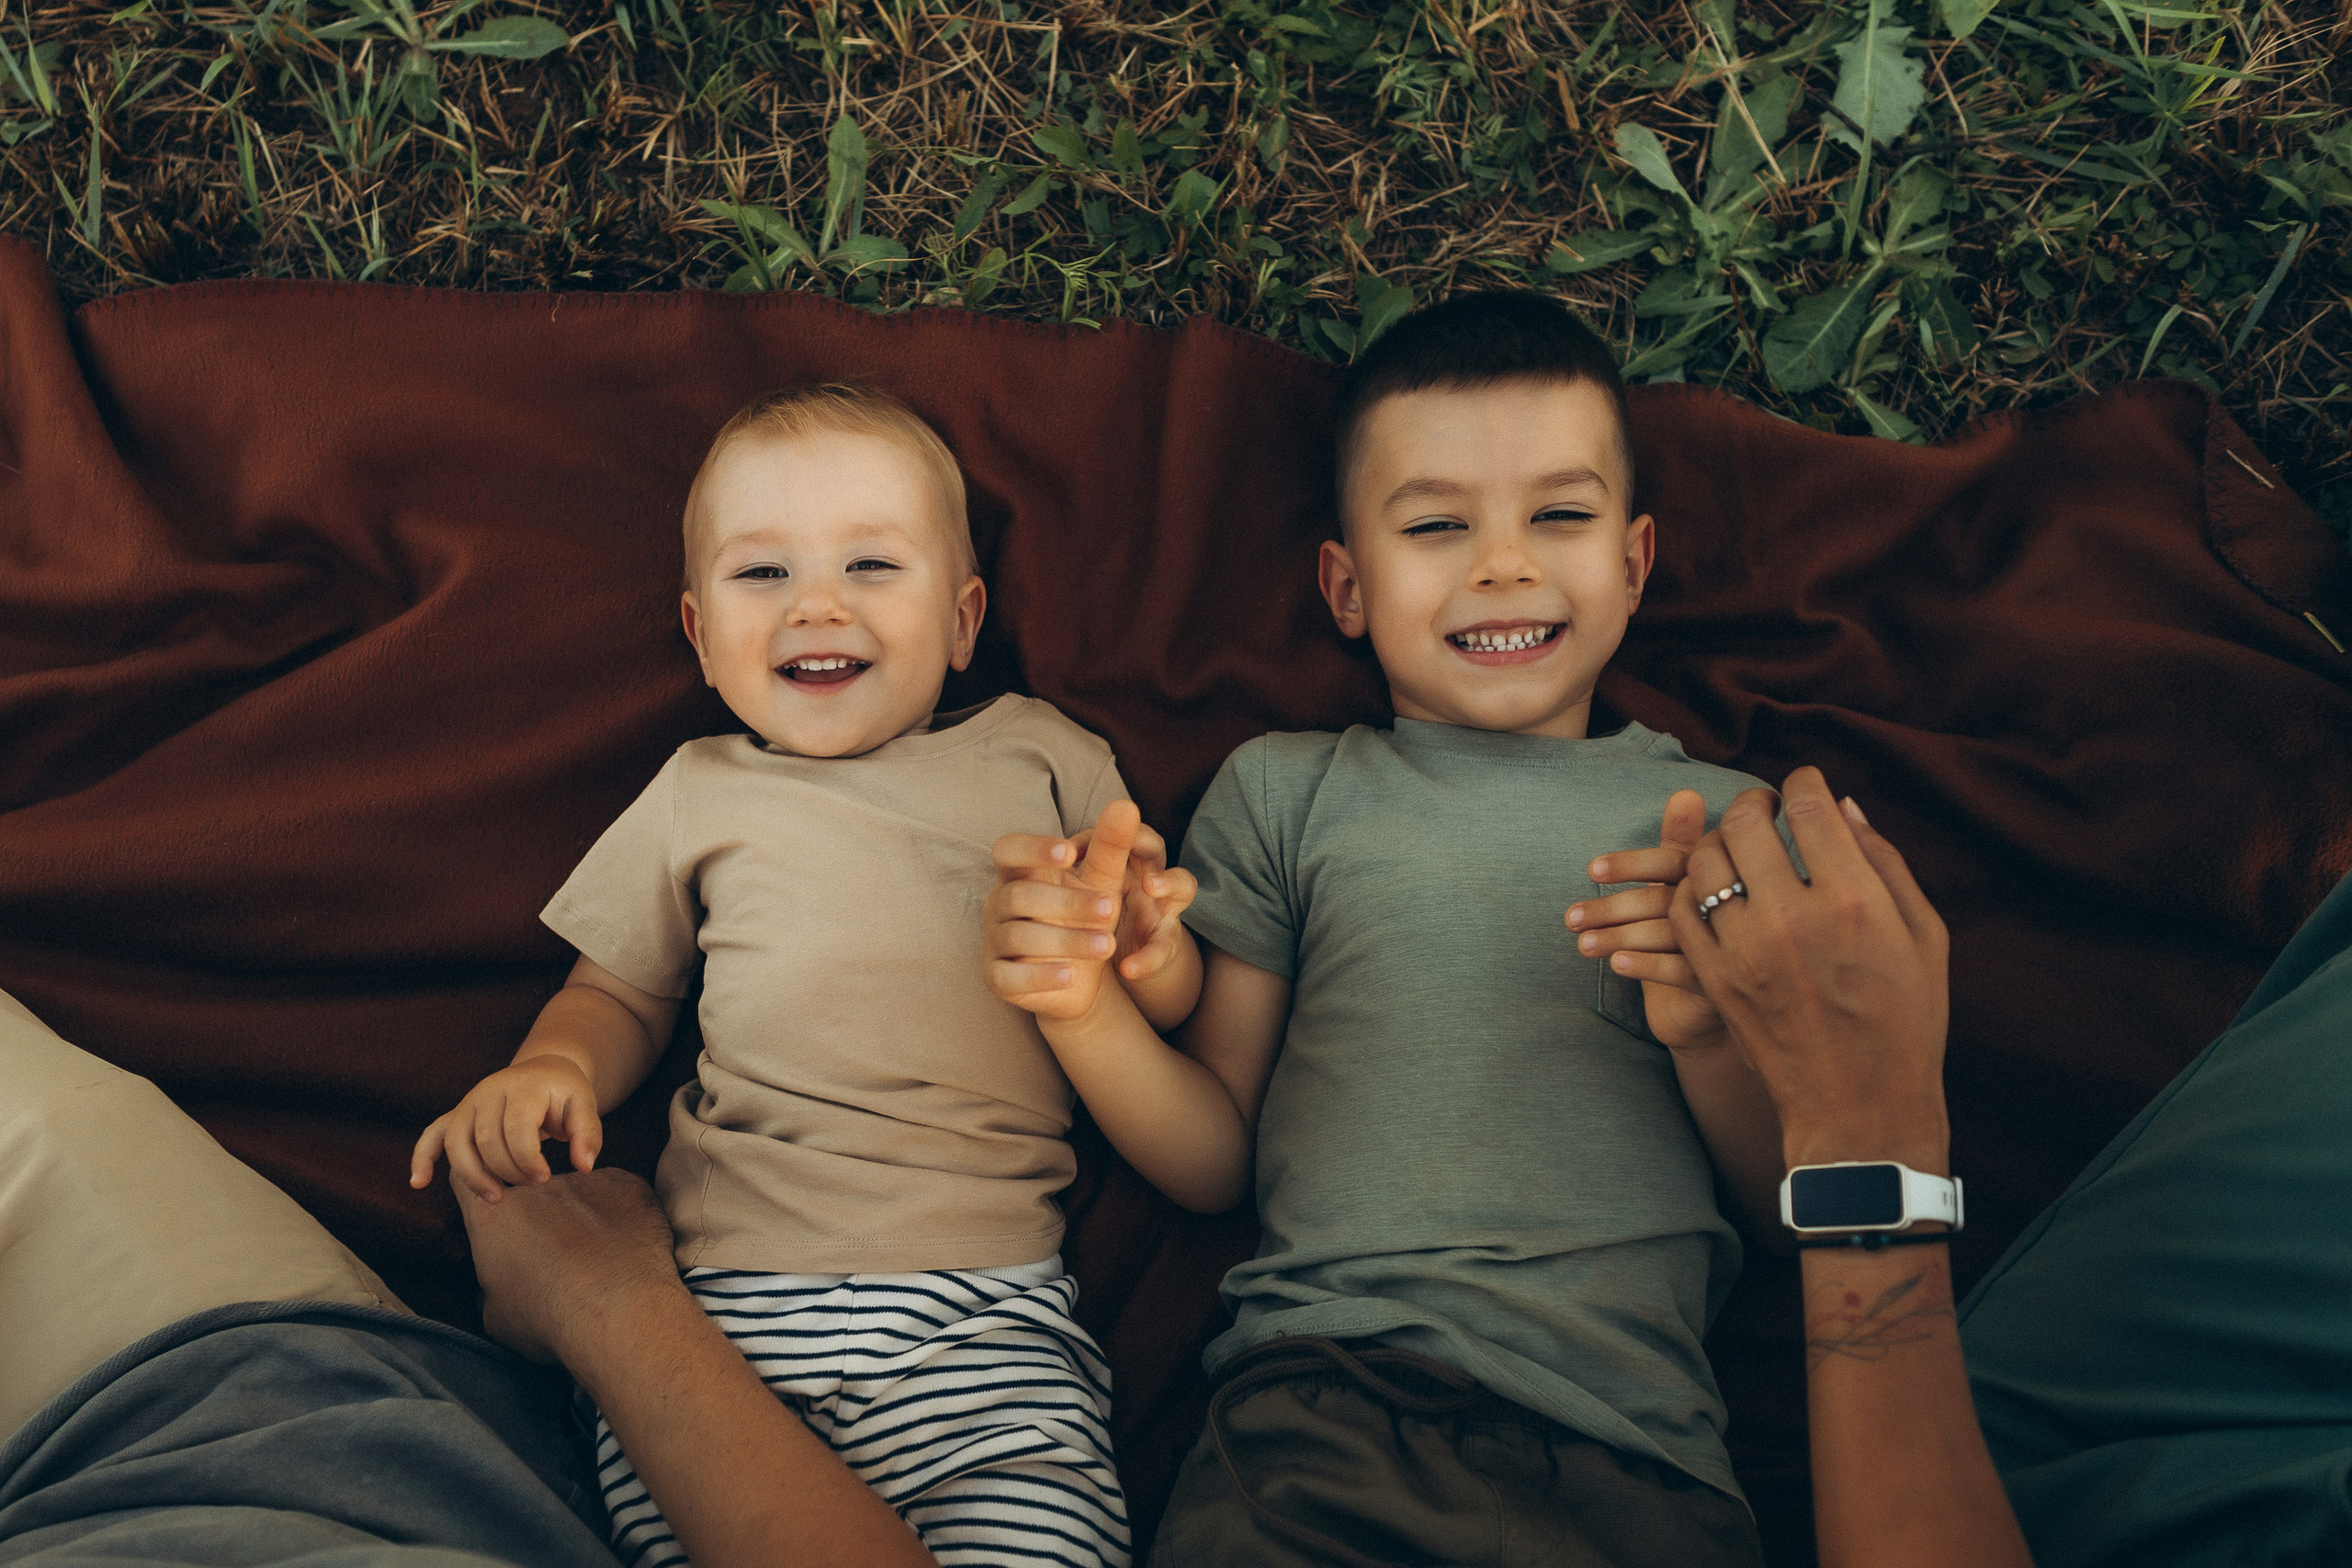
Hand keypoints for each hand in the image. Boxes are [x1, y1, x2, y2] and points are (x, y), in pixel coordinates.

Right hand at [410, 1054, 602, 1202]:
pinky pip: (432, 1133)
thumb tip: (584, 1166)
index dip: (527, 1159)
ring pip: (456, 1141)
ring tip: (495, 1199)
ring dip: (471, 1174)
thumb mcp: (585, 1105)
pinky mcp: (458, 1113)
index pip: (516, 1127)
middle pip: (485, 1139)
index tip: (544, 1179)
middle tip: (530, 1186)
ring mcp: (469, 1101)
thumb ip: (588, 1134)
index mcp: (523, 1086)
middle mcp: (490, 1090)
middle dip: (506, 1170)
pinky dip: (422, 1157)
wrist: (545, 1070)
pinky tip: (419, 1183)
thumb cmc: (565, 1093)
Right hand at [451, 1165, 680, 1365]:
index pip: (469, 1180)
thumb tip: (492, 1289)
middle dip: (540, 1219)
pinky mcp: (626, 1183)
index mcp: (495, 1216)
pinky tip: (626, 1251)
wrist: (620, 1312)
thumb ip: (492, 1288)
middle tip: (558, 1259)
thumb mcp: (499, 1318)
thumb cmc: (554, 1321)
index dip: (481, 1194)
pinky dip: (621, 1218)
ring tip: (600, 1262)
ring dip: (583, 1220)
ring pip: (578, 1196)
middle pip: (531, 1193)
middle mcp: (537, 1186)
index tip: (495, 1216)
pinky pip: (618, 1196)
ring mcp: (585, 1180)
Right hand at [984, 800, 1188, 1021]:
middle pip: (1020, 896)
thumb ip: (1110, 845)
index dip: (1033, 848)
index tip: (1070, 852)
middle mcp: (998, 905)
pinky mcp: (996, 978)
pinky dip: (1040, 976)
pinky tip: (1071, 975)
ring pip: (1019, 937)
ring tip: (1108, 945)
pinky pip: (1009, 977)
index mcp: (1018, 874)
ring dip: (1066, 940)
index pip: (1007, 851)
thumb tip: (1126, 804)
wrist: (1079, 978)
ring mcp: (993, 942)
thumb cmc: (1084, 917)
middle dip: (1068, 902)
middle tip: (1111, 908)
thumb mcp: (1103, 882)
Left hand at [1567, 789, 1726, 1050]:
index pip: (1673, 861)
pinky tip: (1615, 966)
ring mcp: (1728, 948)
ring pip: (1668, 936)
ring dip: (1619, 938)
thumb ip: (1680, 840)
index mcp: (1716, 874)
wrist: (1719, 995)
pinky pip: (1682, 973)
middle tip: (1570, 918)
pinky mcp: (1723, 984)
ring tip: (1581, 945)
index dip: (1632, 864)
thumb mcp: (1683, 882)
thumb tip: (1685, 794)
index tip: (1590, 870)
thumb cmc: (1695, 927)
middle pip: (1664, 900)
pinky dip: (1646, 967)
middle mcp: (1728, 907)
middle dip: (1612, 908)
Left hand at [1667, 769, 1951, 1173]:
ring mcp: (1745, 951)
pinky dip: (1692, 889)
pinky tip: (1714, 889)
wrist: (1860, 1105)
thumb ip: (1885, 864)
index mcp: (1854, 902)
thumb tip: (1845, 806)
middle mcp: (1793, 919)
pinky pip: (1682, 911)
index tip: (1803, 783)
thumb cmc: (1905, 1019)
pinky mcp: (1714, 979)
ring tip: (1736, 848)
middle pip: (1746, 824)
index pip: (1809, 808)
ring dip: (1718, 843)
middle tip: (1763, 808)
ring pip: (1703, 863)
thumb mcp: (1922, 937)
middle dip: (1753, 803)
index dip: (1803, 782)